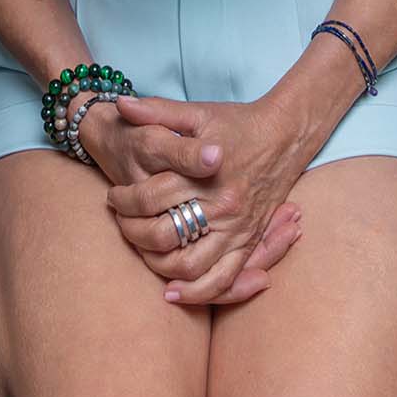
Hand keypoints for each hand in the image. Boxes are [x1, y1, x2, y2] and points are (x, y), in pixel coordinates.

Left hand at [103, 93, 305, 306]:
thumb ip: (157, 110)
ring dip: (156, 263)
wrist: (283, 135)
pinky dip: (196, 293)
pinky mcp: (249, 245)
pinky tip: (172, 291)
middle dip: (132, 231)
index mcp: (208, 175)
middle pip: (165, 234)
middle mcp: (224, 208)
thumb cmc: (236, 123)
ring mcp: (238, 231)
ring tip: (140, 248)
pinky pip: (222, 282)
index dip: (124, 199)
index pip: (152, 196)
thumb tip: (121, 103)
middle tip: (120, 221)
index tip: (113, 196)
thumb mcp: (197, 112)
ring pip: (189, 266)